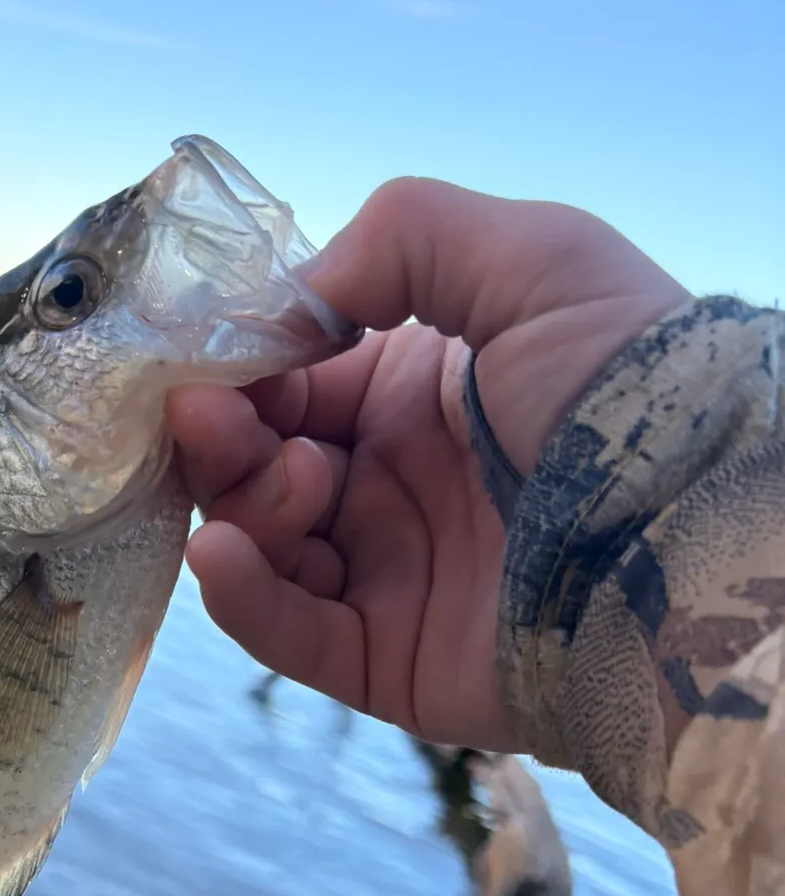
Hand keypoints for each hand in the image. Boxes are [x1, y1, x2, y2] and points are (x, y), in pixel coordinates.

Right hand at [168, 177, 688, 750]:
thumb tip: (288, 304)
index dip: (240, 375)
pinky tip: (219, 554)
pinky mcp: (386, 657)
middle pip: (257, 467)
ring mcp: (385, 575)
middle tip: (210, 421)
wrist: (693, 532)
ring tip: (290, 480)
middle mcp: (391, 485)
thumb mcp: (533, 256)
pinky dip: (239, 598)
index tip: (203, 367)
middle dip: (222, 440)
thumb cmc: (622, 385)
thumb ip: (404, 238)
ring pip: (261, 547)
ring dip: (240, 506)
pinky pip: (287, 634)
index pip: (290, 386)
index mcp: (414, 396)